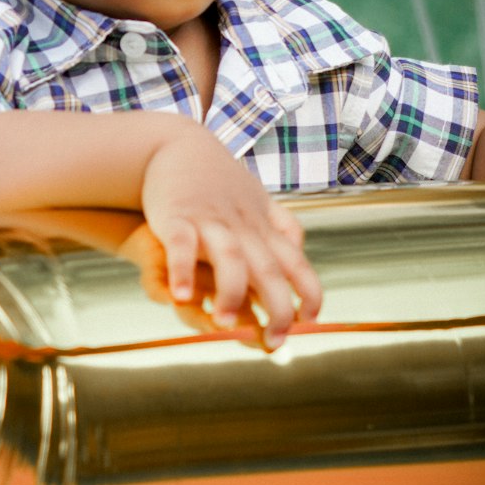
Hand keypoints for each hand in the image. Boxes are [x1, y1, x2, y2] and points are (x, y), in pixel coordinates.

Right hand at [141, 128, 321, 346]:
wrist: (173, 142)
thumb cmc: (215, 177)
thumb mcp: (254, 197)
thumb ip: (280, 224)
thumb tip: (301, 246)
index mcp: (261, 225)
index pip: (295, 262)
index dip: (308, 292)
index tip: (311, 318)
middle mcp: (242, 225)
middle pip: (268, 269)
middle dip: (276, 308)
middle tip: (275, 341)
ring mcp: (210, 220)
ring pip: (228, 258)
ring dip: (231, 293)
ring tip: (226, 328)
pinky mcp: (176, 216)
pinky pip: (181, 245)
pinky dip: (181, 270)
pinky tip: (179, 297)